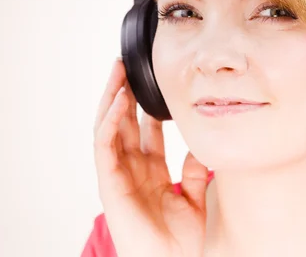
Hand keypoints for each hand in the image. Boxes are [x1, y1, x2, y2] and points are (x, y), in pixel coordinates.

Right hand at [93, 58, 209, 256]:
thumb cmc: (183, 240)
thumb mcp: (197, 196)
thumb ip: (196, 171)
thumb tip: (201, 147)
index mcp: (152, 171)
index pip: (145, 131)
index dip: (147, 106)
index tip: (154, 81)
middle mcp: (132, 169)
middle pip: (124, 122)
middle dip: (125, 93)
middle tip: (128, 65)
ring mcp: (119, 175)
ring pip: (109, 127)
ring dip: (112, 98)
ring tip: (118, 71)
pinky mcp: (109, 184)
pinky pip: (105, 147)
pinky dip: (110, 123)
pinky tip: (119, 102)